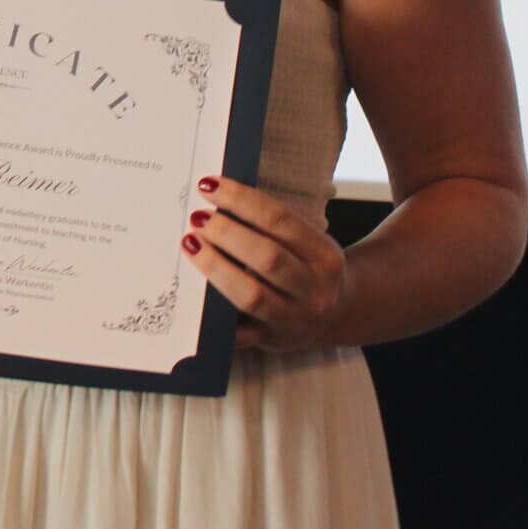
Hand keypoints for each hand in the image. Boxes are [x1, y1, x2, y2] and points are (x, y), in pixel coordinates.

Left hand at [182, 176, 347, 351]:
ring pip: (251, 295)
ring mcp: (294, 320)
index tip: (209, 186)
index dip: (242, 200)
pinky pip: (237, 331)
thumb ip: (273, 227)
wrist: (336, 315)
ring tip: (191, 244)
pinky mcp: (270, 342)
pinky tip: (192, 293)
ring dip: (216, 267)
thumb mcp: (308, 244)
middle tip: (197, 218)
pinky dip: (213, 314)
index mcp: (325, 256)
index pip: (280, 221)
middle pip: (267, 257)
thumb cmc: (308, 269)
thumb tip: (218, 200)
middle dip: (227, 234)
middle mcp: (315, 290)